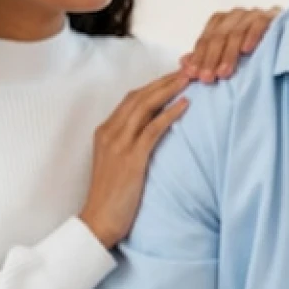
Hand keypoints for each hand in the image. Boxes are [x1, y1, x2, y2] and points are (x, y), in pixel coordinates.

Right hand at [79, 72, 190, 247]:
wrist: (98, 220)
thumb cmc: (110, 197)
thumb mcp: (116, 164)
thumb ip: (127, 144)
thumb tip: (150, 133)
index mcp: (104, 132)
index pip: (131, 99)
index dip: (153, 85)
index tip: (172, 76)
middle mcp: (109, 133)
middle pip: (139, 97)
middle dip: (164, 80)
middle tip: (187, 68)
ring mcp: (119, 145)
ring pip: (145, 107)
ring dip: (169, 90)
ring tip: (189, 78)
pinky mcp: (131, 158)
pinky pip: (153, 129)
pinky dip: (170, 114)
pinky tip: (185, 104)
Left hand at [180, 6, 280, 82]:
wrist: (287, 40)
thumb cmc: (252, 52)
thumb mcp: (226, 56)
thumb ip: (206, 57)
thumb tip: (183, 62)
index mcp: (222, 22)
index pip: (205, 39)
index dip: (198, 57)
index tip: (191, 76)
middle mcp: (236, 16)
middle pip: (218, 36)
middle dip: (210, 59)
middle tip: (206, 79)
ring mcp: (254, 14)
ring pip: (236, 32)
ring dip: (228, 54)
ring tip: (223, 73)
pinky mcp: (273, 15)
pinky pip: (259, 24)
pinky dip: (252, 36)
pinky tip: (247, 51)